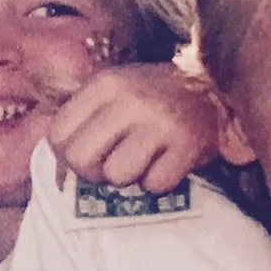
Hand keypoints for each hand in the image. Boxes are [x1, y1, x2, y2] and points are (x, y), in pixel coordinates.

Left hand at [48, 64, 221, 194]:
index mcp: (105, 84)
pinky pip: (154, 185)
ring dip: (130, 177)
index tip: (90, 153)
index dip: (68, 154)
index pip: (58, 135)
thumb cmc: (155, 96)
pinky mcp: (186, 144)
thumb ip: (83, 117)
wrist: (215, 89)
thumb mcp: (115, 91)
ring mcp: (159, 122)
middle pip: (80, 160)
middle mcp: (128, 100)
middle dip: (94, 171)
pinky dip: (160, 181)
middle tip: (114, 162)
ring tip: (145, 159)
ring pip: (116, 176)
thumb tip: (55, 164)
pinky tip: (167, 162)